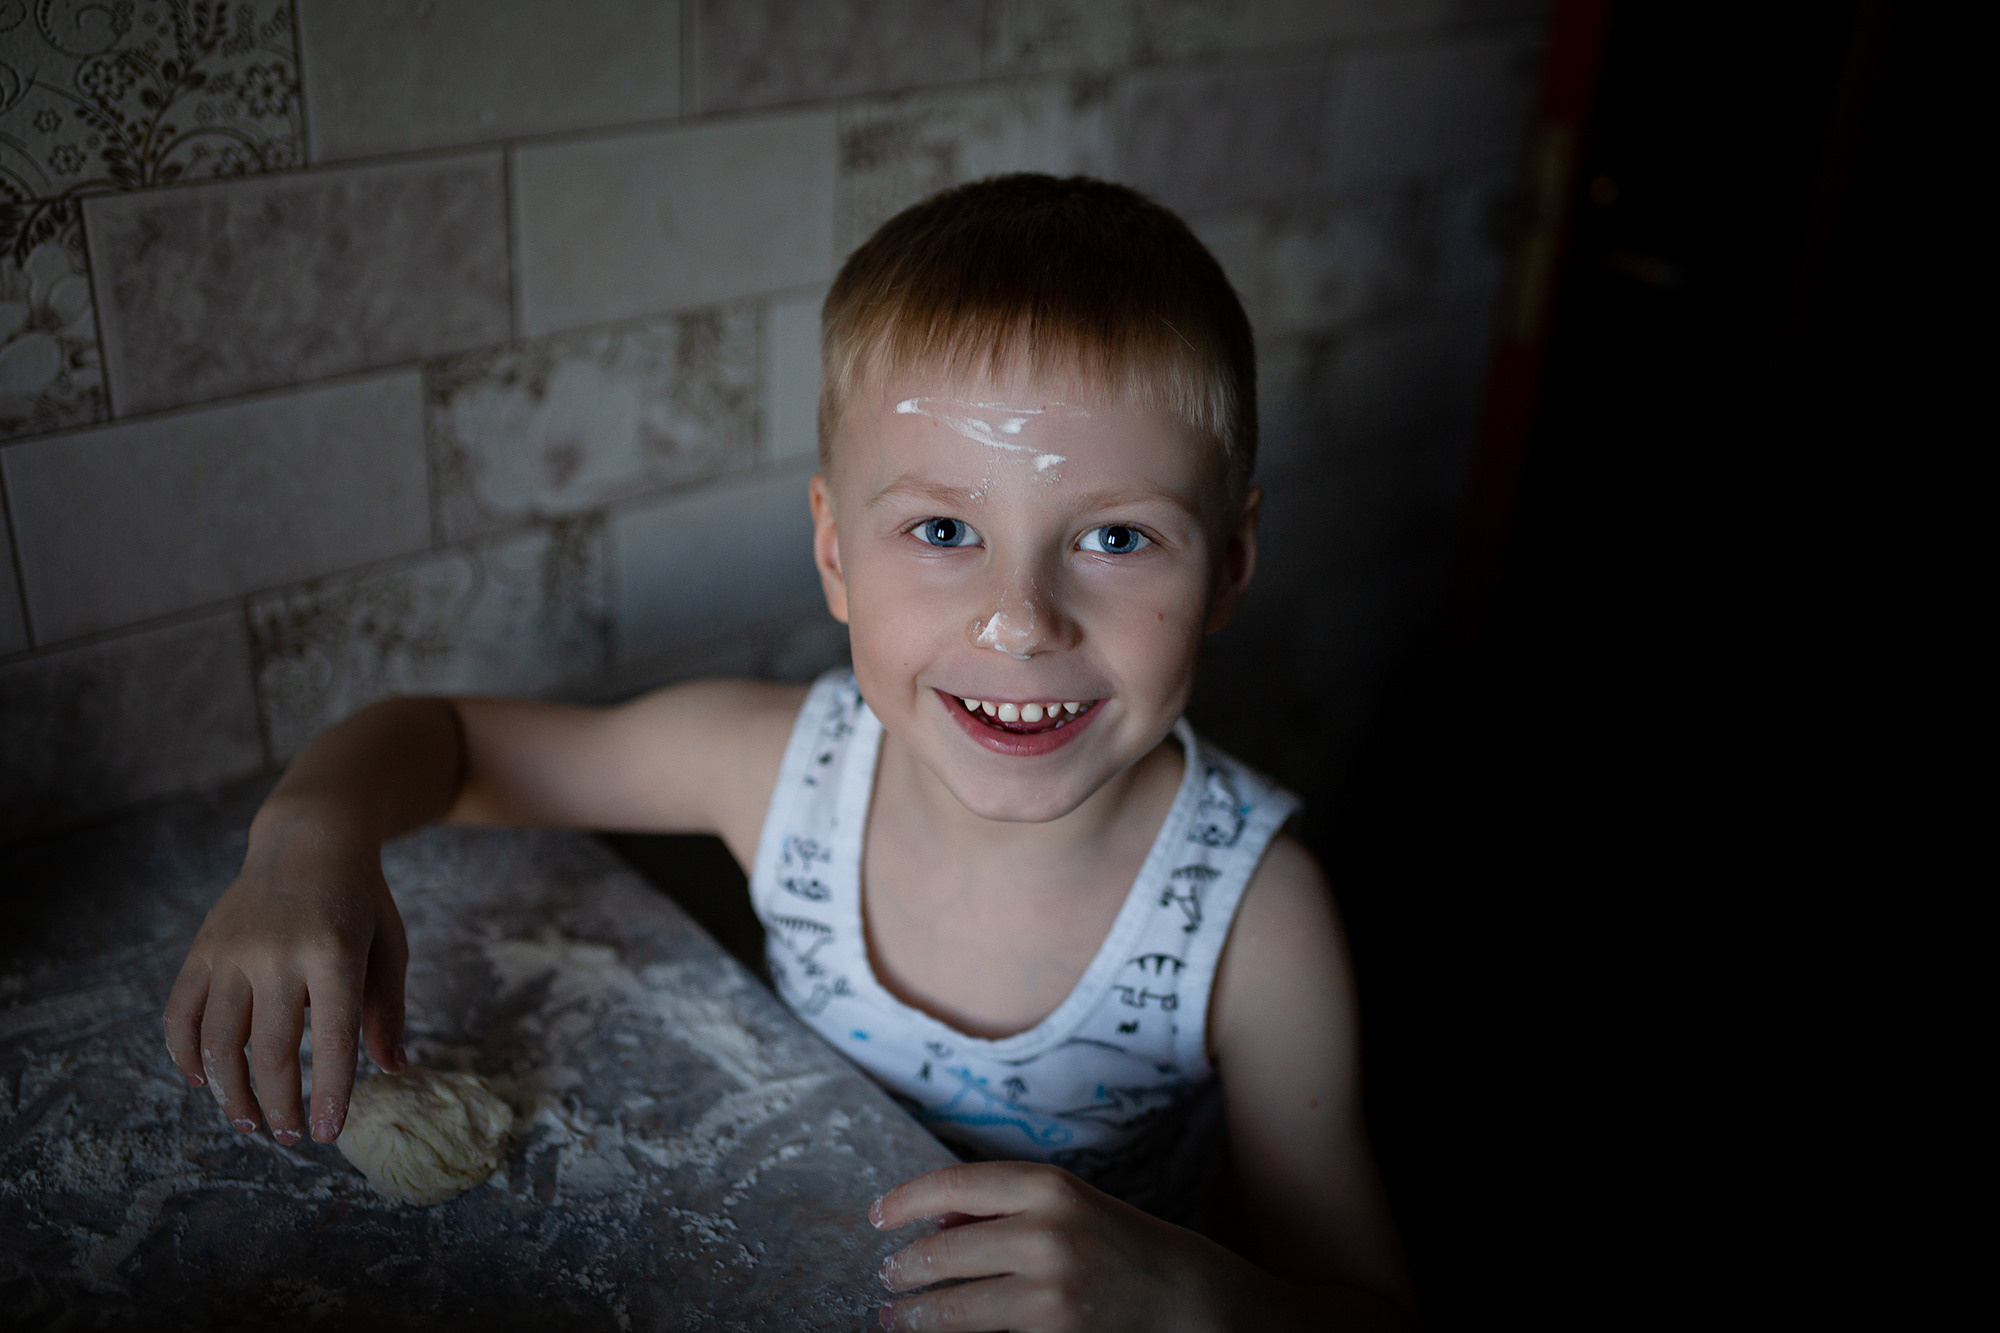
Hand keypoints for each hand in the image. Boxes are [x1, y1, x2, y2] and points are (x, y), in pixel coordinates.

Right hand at [163, 810, 407, 1145]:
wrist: (309, 839)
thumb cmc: (359, 901)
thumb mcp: (388, 946)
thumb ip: (388, 1009)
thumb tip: (392, 1069)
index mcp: (334, 953)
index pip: (332, 1040)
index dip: (330, 1092)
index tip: (329, 1134)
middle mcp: (278, 953)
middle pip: (271, 1051)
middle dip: (280, 1105)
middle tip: (292, 1137)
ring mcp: (233, 951)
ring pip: (219, 1042)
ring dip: (231, 1092)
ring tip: (250, 1123)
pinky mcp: (202, 948)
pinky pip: (180, 1013)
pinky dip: (185, 1054)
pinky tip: (202, 1081)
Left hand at [871, 1161, 1253, 1331]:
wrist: (1186, 1298)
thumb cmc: (1118, 1245)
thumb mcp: (1068, 1204)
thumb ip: (1001, 1206)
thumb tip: (933, 1219)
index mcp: (1049, 1187)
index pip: (953, 1184)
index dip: (905, 1200)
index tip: (878, 1217)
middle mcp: (1046, 1236)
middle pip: (943, 1253)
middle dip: (905, 1270)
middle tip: (888, 1278)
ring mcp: (1050, 1295)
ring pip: (954, 1309)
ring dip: (916, 1316)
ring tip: (897, 1316)